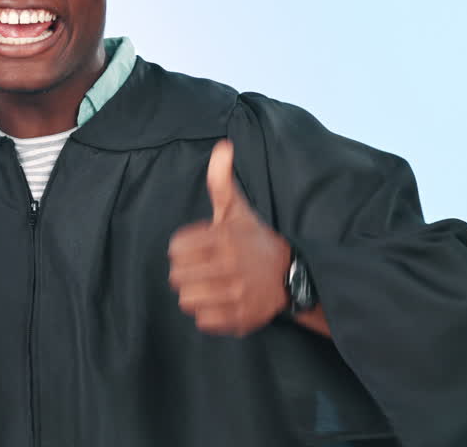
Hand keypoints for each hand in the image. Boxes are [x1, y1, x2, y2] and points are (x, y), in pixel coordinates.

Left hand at [168, 139, 290, 336]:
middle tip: (205, 267)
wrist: (290, 275)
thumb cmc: (253, 239)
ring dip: (195, 293)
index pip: (175, 248)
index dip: (184, 248)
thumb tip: (223, 146)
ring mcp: (236, 296)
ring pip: (186, 299)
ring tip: (211, 284)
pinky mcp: (240, 319)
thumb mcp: (237, 209)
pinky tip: (221, 300)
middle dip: (187, 271)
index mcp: (224, 239)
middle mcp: (230, 268)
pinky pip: (203, 320)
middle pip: (176, 276)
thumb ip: (221, 180)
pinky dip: (208, 313)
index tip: (199, 247)